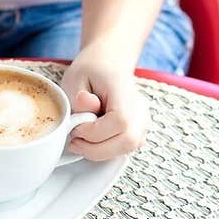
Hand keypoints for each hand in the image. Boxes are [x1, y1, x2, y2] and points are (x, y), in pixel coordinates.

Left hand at [59, 45, 148, 161]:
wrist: (107, 65)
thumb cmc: (90, 72)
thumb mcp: (75, 78)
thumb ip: (78, 97)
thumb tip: (87, 106)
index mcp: (124, 90)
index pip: (119, 120)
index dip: (95, 132)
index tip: (75, 127)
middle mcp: (140, 107)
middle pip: (128, 140)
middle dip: (96, 149)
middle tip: (75, 141)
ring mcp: (143, 120)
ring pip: (128, 148)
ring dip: (101, 152)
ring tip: (82, 141)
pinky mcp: (139, 131)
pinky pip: (126, 149)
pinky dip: (108, 151)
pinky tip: (94, 141)